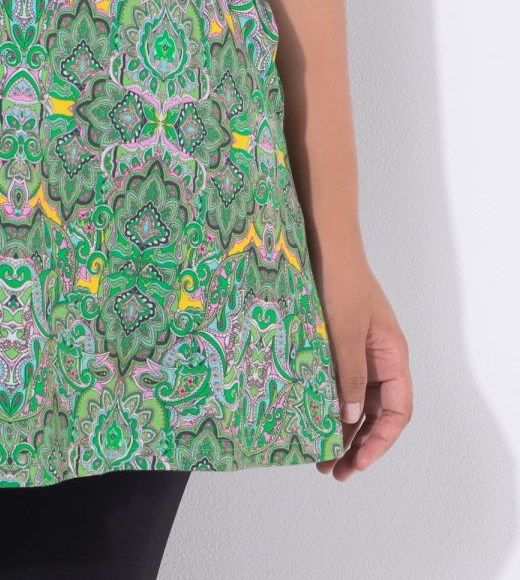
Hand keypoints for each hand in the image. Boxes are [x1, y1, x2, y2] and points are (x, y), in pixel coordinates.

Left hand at [313, 247, 412, 478]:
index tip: (357, 462)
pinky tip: (309, 416)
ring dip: (340, 427)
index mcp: (391, 354)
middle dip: (357, 443)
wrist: (322, 235)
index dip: (380, 442)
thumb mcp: (344, 329)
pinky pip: (337, 379)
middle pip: (375, 411)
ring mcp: (357, 347)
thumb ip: (349, 374)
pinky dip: (327, 401)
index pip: (396, 411)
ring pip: (354, 398)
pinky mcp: (335, 339)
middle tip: (333, 470)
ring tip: (319, 454)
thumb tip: (349, 419)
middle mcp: (378, 354)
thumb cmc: (339, 277)